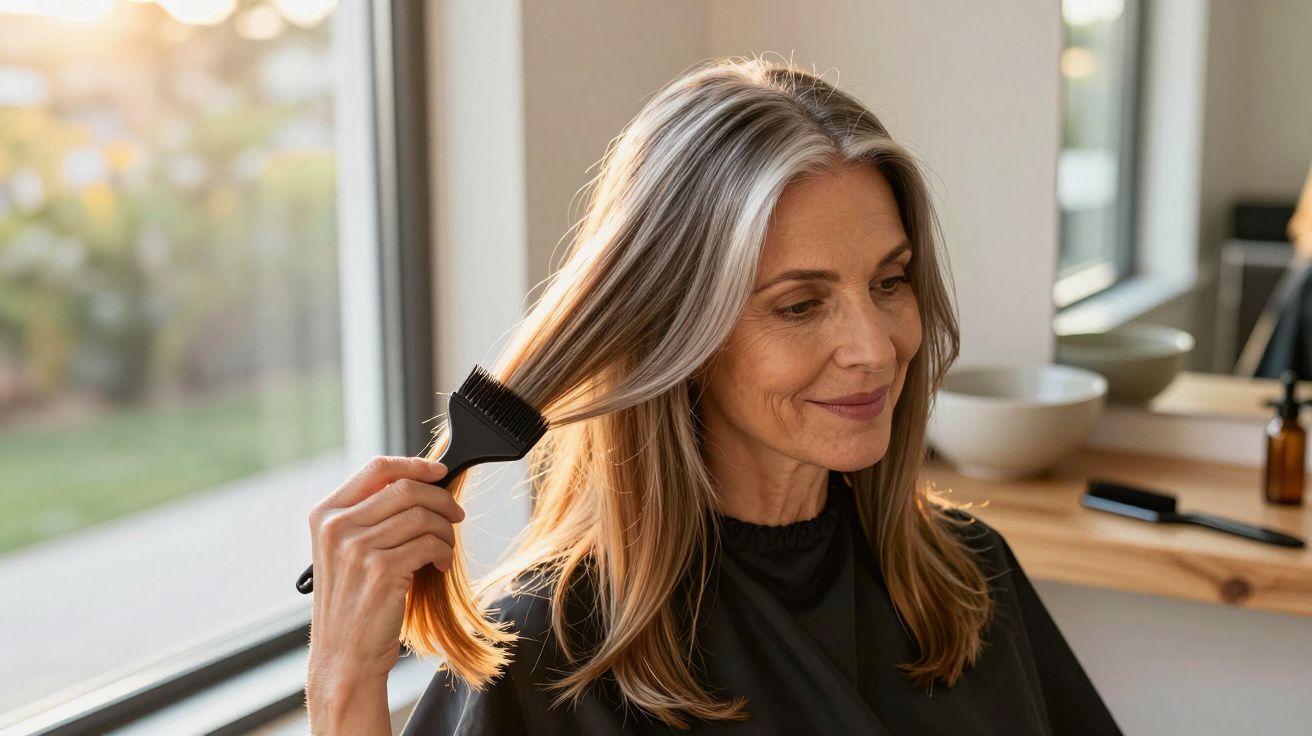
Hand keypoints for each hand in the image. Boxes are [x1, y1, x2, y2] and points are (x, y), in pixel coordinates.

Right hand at [305, 455, 464, 682]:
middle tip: (456, 514)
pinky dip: (444, 551)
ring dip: (445, 530)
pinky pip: (429, 543)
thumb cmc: (353, 602)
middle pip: (406, 488)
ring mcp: (357, 548)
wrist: (344, 655)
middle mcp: (337, 527)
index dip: (415, 464)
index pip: (377, 468)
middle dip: (441, 499)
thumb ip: (369, 516)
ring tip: (445, 547)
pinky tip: (440, 564)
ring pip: (422, 516)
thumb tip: (418, 484)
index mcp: (325, 515)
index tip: (439, 471)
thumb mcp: (346, 551)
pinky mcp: (382, 570)